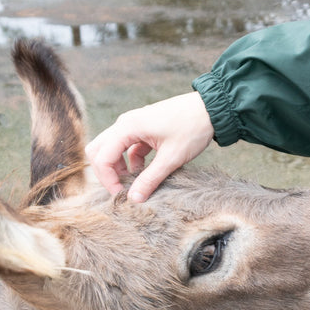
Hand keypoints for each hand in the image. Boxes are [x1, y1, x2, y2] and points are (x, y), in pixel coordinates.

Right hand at [85, 92, 214, 202]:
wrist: (211, 109)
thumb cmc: (192, 129)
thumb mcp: (172, 158)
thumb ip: (150, 179)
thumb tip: (134, 199)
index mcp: (127, 127)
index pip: (102, 157)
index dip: (108, 180)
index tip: (122, 195)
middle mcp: (125, 123)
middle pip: (99, 150)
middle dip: (106, 172)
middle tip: (121, 190)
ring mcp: (133, 125)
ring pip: (112, 148)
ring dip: (118, 167)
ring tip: (136, 183)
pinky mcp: (143, 129)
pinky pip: (128, 147)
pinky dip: (131, 161)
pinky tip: (147, 172)